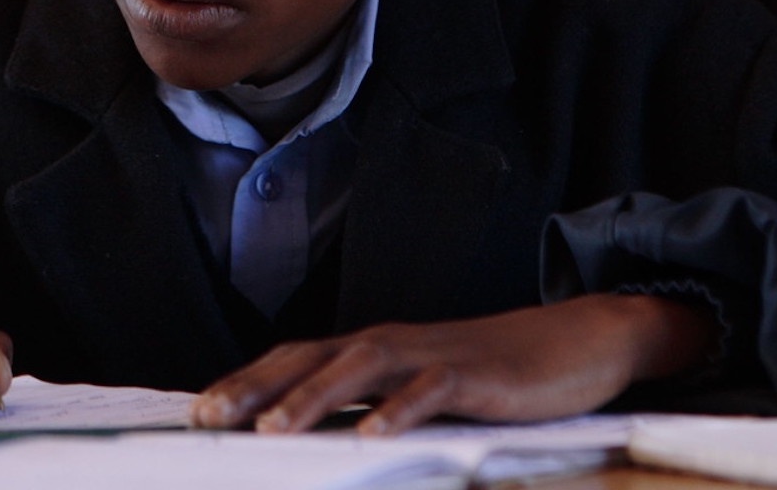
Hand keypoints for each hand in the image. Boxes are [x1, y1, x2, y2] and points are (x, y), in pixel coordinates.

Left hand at [192, 294, 711, 434]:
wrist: (577, 340)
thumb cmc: (494, 374)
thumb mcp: (422, 387)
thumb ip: (373, 403)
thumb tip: (315, 435)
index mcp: (376, 348)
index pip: (296, 358)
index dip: (246, 382)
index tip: (199, 412)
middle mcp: (394, 344)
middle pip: (312, 357)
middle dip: (256, 389)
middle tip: (208, 419)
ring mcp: (434, 354)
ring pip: (360, 368)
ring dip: (312, 399)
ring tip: (271, 432)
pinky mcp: (477, 374)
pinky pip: (431, 389)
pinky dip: (399, 411)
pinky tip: (372, 437)